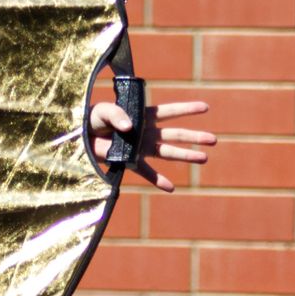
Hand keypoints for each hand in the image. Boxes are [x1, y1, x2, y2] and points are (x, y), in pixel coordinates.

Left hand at [89, 95, 214, 193]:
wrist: (80, 134)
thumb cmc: (93, 118)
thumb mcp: (104, 110)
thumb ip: (117, 114)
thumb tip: (131, 128)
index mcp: (143, 115)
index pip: (170, 111)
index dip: (187, 109)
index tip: (205, 107)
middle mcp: (147, 132)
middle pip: (176, 134)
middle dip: (195, 136)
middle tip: (214, 140)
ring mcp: (141, 147)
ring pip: (168, 152)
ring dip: (186, 155)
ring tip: (204, 158)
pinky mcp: (130, 161)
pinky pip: (146, 172)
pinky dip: (158, 180)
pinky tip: (171, 188)